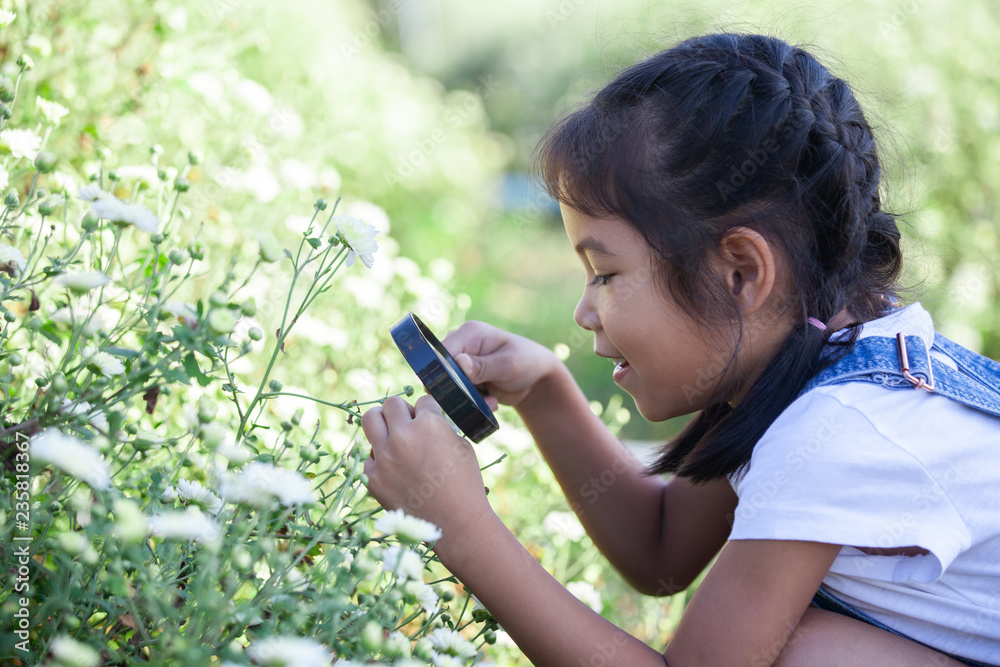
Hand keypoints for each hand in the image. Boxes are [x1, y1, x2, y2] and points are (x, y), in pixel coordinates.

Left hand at [361, 395, 493, 541]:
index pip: (422, 401)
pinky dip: (379, 458)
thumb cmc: (466, 485)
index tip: (431, 421)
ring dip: (382, 423)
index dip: (429, 410)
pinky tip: (393, 467)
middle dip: (402, 412)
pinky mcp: (372, 478)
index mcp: (429, 424)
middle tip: (409, 425)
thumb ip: (440, 428)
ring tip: (392, 435)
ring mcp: (384, 457)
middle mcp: (402, 436)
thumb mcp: (462, 447)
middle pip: (391, 404)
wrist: (456, 524)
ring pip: (369, 419)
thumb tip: (424, 420)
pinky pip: (368, 456)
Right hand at [442, 321, 560, 409]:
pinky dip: (472, 402)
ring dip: (468, 398)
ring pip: (449, 386)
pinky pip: (458, 394)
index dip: (443, 373)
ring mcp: (460, 361)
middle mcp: (460, 344)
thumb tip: (459, 363)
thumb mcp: (507, 365)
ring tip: (491, 401)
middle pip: (441, 370)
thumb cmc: (526, 363)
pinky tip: (490, 401)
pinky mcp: (463, 377)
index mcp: (469, 333)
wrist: (535, 378)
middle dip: (459, 390)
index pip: (441, 352)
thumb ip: (483, 366)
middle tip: (484, 399)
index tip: (459, 391)